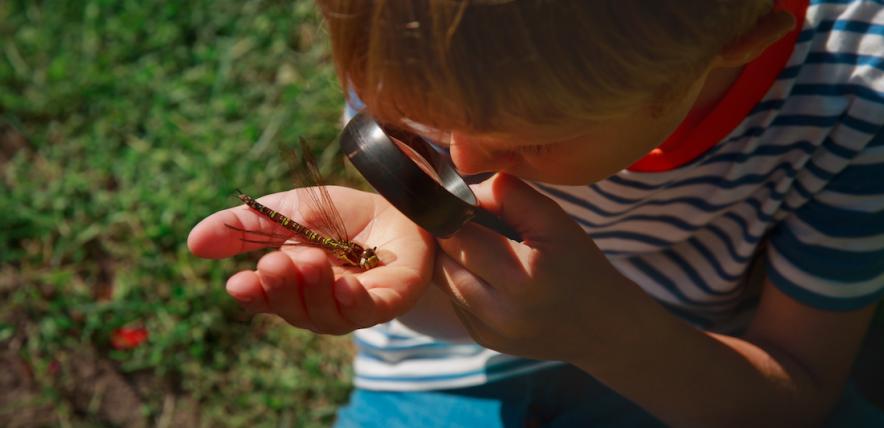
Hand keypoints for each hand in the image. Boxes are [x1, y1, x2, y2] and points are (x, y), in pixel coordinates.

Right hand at [188, 186, 434, 334]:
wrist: (401, 206)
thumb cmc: (342, 216)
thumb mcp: (288, 211)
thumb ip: (245, 226)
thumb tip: (193, 243)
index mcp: (293, 286)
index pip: (266, 298)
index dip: (253, 294)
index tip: (238, 283)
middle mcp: (321, 303)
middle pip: (293, 309)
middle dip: (282, 288)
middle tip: (275, 262)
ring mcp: (354, 307)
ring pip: (326, 314)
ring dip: (314, 288)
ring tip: (309, 259)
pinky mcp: (389, 302)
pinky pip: (366, 311)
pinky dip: (352, 302)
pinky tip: (344, 286)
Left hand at [435, 174, 636, 361]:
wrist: (604, 327)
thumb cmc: (580, 263)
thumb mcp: (554, 219)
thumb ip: (506, 195)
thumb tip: (458, 189)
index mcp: (524, 277)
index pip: (458, 234)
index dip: (455, 212)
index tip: (463, 200)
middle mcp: (502, 312)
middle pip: (441, 260)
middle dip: (447, 235)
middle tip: (466, 220)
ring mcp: (489, 331)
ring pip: (441, 281)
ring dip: (450, 258)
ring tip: (478, 245)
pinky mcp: (482, 340)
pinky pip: (454, 301)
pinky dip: (462, 282)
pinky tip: (488, 274)